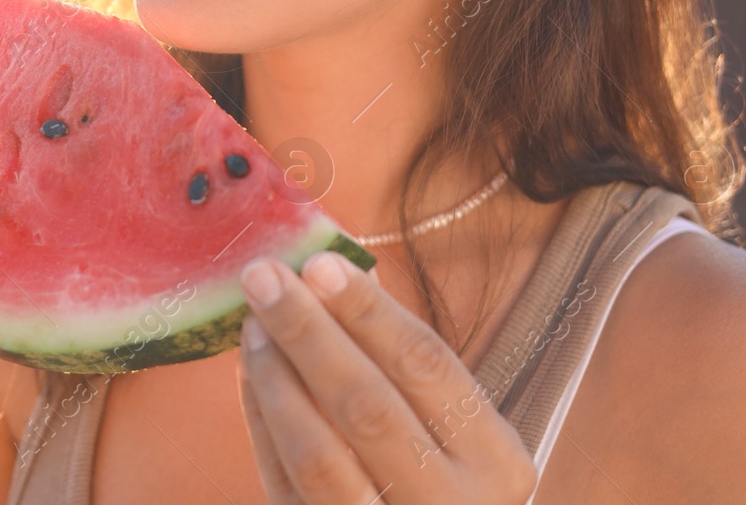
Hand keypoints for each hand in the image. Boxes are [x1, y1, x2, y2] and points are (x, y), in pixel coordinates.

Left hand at [235, 251, 537, 503]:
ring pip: (319, 455)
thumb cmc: (450, 484)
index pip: (427, 367)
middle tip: (263, 277)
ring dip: (276, 378)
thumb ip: (407, 362)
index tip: (318, 263)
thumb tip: (341, 273)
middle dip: (308, 333)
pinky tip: (250, 376)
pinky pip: (285, 484)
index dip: (368, 311)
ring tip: (252, 324)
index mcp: (495, 462)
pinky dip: (263, 424)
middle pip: (367, 406)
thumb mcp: (459, 431)